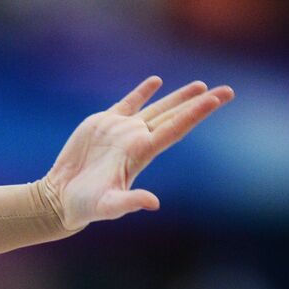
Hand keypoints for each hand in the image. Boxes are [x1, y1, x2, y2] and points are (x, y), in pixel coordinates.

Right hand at [42, 76, 234, 229]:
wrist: (61, 197)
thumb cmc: (85, 206)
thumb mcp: (108, 206)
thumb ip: (130, 202)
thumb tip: (154, 203)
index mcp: (140, 153)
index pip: (175, 129)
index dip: (195, 113)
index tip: (215, 100)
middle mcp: (137, 140)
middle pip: (175, 116)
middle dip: (199, 103)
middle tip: (227, 91)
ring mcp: (122, 130)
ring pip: (157, 108)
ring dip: (179, 97)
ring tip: (201, 85)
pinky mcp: (105, 123)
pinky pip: (129, 102)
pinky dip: (143, 92)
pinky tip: (157, 82)